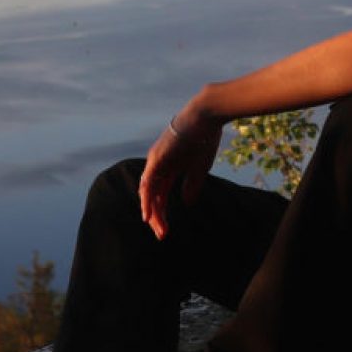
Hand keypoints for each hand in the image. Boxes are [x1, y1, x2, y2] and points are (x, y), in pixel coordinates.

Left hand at [137, 106, 219, 237]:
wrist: (205, 117)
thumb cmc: (205, 138)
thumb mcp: (199, 167)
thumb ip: (192, 185)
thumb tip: (186, 203)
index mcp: (169, 167)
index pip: (161, 194)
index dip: (163, 212)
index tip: (166, 230)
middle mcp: (159, 166)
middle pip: (153, 196)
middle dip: (157, 216)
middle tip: (162, 235)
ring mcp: (156, 161)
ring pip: (148, 192)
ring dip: (152, 211)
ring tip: (156, 228)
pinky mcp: (156, 158)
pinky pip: (148, 183)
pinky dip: (146, 199)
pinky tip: (147, 214)